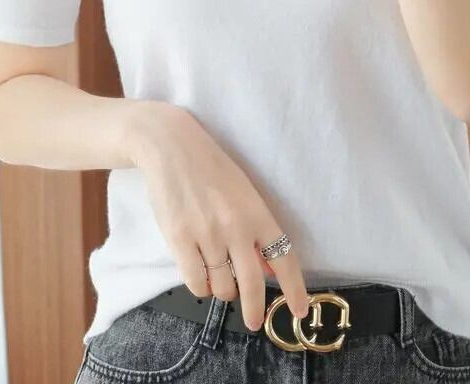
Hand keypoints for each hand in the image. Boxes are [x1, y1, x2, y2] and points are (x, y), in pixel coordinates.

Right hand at [131, 103, 309, 330]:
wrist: (171, 147)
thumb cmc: (210, 167)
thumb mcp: (243, 193)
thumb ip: (256, 231)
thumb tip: (269, 269)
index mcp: (257, 212)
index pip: (284, 258)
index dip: (293, 289)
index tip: (298, 310)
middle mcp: (235, 227)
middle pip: (252, 284)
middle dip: (255, 309)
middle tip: (255, 321)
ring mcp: (206, 235)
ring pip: (221, 286)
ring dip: (223, 291)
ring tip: (220, 280)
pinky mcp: (178, 239)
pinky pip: (195, 282)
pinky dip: (201, 286)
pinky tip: (202, 276)